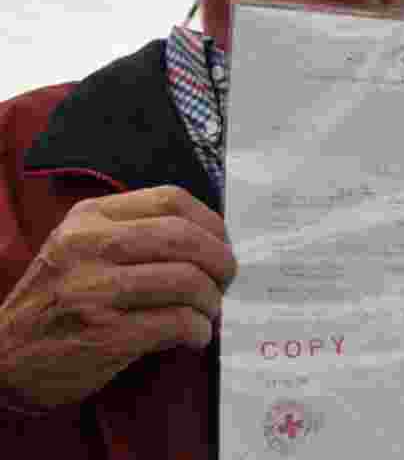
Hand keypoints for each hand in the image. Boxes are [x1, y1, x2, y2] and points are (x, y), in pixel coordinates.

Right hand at [0, 186, 236, 407]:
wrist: (2, 358)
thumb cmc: (57, 301)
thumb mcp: (80, 247)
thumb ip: (133, 232)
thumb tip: (211, 238)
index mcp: (89, 218)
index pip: (172, 199)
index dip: (211, 223)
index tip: (221, 244)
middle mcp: (89, 247)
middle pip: (186, 238)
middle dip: (221, 261)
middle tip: (225, 281)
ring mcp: (95, 291)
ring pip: (188, 281)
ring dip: (212, 301)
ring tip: (207, 313)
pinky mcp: (106, 335)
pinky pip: (178, 323)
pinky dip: (199, 331)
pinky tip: (193, 336)